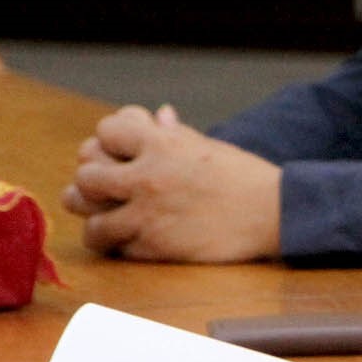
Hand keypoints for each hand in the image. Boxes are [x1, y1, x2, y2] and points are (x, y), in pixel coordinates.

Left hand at [62, 105, 281, 261]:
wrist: (275, 214)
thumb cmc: (244, 177)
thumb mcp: (208, 147)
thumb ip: (174, 134)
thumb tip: (158, 115)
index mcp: (163, 143)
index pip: (105, 131)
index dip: (111, 140)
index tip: (123, 152)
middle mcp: (149, 176)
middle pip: (86, 174)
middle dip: (94, 180)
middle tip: (109, 188)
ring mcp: (148, 214)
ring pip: (89, 217)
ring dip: (97, 217)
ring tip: (109, 218)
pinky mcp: (154, 247)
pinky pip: (112, 246)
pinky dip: (118, 244)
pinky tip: (130, 239)